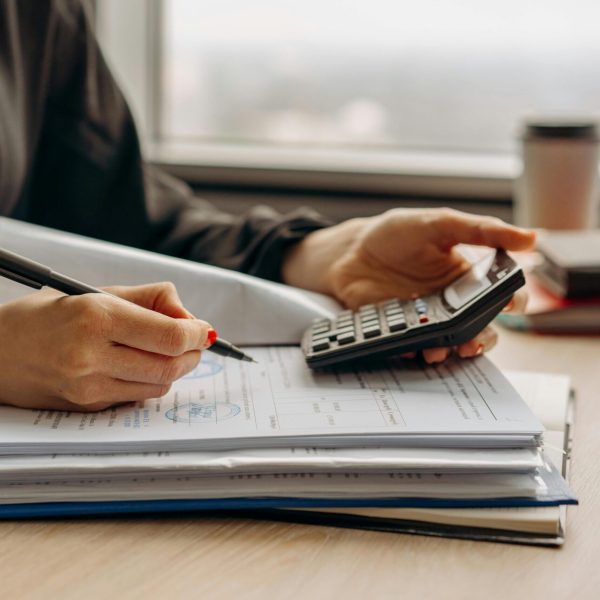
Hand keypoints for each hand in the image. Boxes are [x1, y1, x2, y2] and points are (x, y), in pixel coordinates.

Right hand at [0, 282, 214, 411]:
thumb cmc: (45, 316)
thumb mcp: (96, 293)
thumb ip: (150, 300)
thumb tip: (190, 317)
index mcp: (96, 318)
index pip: (170, 336)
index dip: (197, 333)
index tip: (203, 329)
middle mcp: (91, 356)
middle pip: (171, 366)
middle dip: (192, 353)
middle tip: (193, 341)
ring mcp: (88, 387)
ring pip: (159, 385)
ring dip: (174, 368)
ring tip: (166, 351)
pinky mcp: (87, 407)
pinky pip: (137, 396)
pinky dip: (150, 381)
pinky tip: (138, 365)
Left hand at [282, 207, 534, 361]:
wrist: (350, 252)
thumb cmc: (396, 234)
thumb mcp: (439, 223)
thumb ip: (480, 230)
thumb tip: (529, 237)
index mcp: (467, 276)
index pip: (502, 294)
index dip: (512, 302)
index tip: (509, 305)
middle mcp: (451, 301)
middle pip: (481, 327)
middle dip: (483, 337)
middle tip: (474, 339)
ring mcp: (427, 318)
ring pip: (452, 342)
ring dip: (452, 349)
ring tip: (444, 349)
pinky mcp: (402, 330)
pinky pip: (416, 346)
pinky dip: (417, 350)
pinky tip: (414, 346)